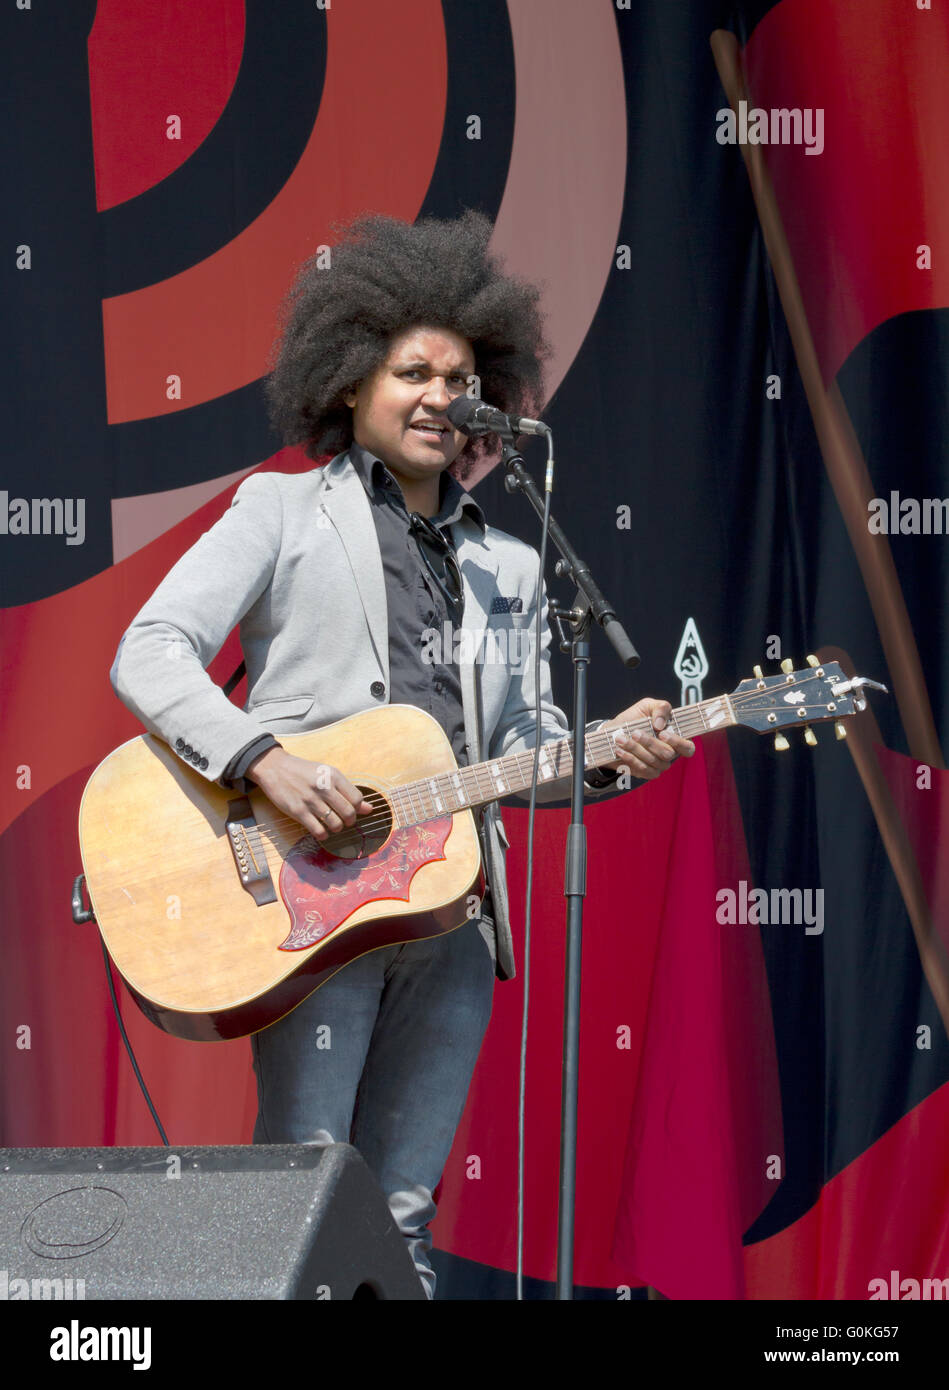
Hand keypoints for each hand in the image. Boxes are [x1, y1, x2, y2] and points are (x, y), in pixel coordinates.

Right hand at [247, 746, 372, 839]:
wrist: (275, 768)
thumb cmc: (304, 771)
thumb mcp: (327, 774)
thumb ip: (347, 790)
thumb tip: (369, 808)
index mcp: (333, 776)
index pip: (357, 799)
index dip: (357, 808)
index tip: (351, 810)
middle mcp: (324, 787)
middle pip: (348, 813)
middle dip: (350, 821)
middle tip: (344, 821)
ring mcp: (311, 800)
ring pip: (335, 824)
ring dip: (337, 828)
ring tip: (332, 825)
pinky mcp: (298, 811)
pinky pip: (318, 831)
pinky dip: (323, 835)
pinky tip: (321, 831)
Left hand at [597, 698, 695, 782]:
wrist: (614, 732)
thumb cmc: (635, 718)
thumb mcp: (647, 706)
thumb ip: (660, 708)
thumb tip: (660, 724)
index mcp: (675, 738)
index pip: (688, 748)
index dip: (678, 742)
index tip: (662, 733)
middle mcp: (670, 753)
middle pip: (667, 754)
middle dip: (650, 743)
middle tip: (634, 733)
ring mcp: (659, 765)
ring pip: (652, 761)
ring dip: (635, 749)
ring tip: (620, 739)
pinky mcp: (646, 773)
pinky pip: (642, 770)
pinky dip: (630, 759)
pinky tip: (620, 750)